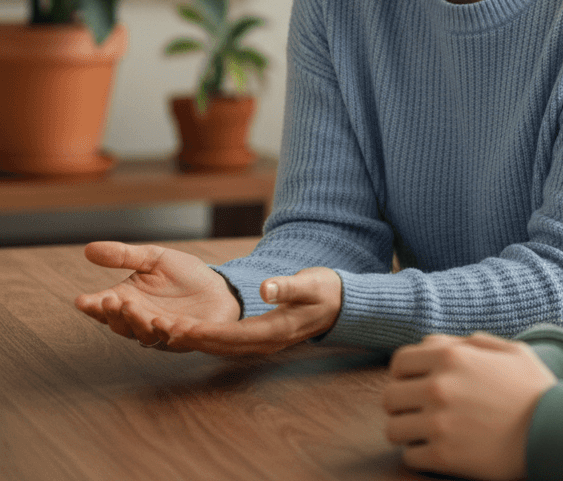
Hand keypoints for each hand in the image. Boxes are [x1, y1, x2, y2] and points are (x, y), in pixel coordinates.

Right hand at [75, 242, 241, 350]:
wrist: (219, 287)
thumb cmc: (184, 274)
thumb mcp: (154, 259)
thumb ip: (124, 256)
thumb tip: (88, 249)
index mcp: (129, 302)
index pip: (104, 308)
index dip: (92, 306)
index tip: (82, 300)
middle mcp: (140, 322)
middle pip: (120, 324)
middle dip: (113, 313)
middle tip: (108, 300)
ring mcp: (161, 334)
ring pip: (143, 334)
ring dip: (135, 321)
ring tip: (130, 305)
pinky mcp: (185, 338)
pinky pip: (173, 338)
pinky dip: (166, 332)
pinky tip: (161, 322)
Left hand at [145, 266, 342, 354]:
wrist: (338, 304)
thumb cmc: (324, 291)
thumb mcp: (310, 284)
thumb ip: (288, 286)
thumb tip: (265, 288)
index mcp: (274, 331)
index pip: (233, 336)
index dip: (205, 333)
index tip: (180, 328)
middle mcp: (262, 342)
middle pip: (218, 345)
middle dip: (187, 339)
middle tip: (157, 329)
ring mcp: (258, 342)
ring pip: (217, 345)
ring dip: (190, 339)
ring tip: (161, 328)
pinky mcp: (255, 336)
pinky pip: (223, 341)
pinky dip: (201, 336)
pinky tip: (183, 328)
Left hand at [383, 332, 556, 480]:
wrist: (554, 432)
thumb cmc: (534, 389)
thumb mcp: (509, 350)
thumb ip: (470, 342)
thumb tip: (436, 343)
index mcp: (451, 356)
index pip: (400, 362)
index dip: (405, 373)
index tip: (415, 384)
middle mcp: (438, 386)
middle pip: (390, 397)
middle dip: (402, 403)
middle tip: (419, 411)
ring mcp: (438, 423)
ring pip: (394, 429)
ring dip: (408, 431)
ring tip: (426, 433)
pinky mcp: (443, 457)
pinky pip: (410, 457)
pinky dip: (420, 455)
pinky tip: (438, 450)